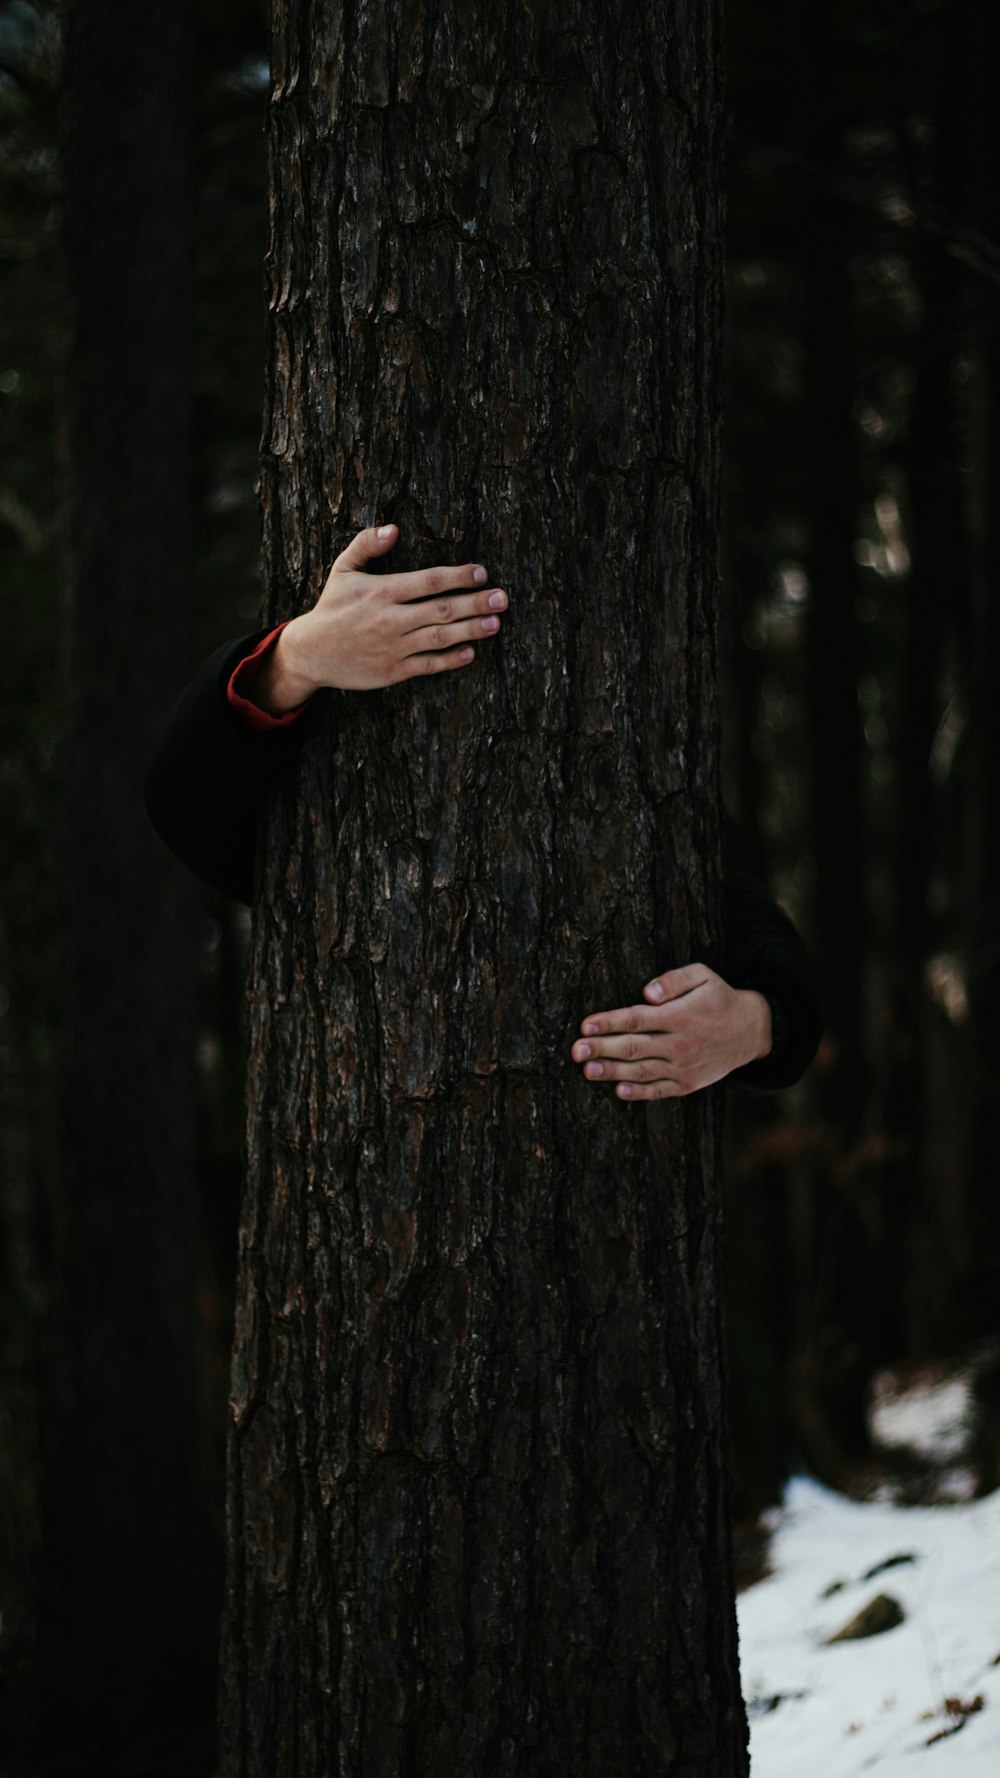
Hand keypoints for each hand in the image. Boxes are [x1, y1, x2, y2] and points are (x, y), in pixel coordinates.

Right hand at [253, 523, 507, 710]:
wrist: (311, 653)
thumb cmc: (332, 607)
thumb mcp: (342, 569)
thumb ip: (366, 544)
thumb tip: (393, 529)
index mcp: (381, 591)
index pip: (429, 581)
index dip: (459, 576)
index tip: (481, 572)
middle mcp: (391, 619)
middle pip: (442, 609)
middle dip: (476, 602)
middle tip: (502, 598)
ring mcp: (394, 647)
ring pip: (440, 637)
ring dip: (471, 630)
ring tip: (496, 623)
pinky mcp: (393, 671)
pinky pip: (428, 665)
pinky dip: (451, 660)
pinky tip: (471, 652)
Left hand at [571, 963, 772, 1100]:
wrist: (750, 1031)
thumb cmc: (719, 998)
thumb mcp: (703, 976)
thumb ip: (674, 979)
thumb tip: (646, 992)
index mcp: (680, 1016)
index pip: (636, 1019)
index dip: (609, 1023)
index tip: (585, 1025)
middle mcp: (680, 1044)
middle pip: (633, 1047)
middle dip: (601, 1048)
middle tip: (575, 1050)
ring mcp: (684, 1067)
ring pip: (641, 1071)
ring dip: (612, 1072)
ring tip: (587, 1070)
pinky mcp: (687, 1083)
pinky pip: (659, 1090)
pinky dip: (639, 1093)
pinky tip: (618, 1091)